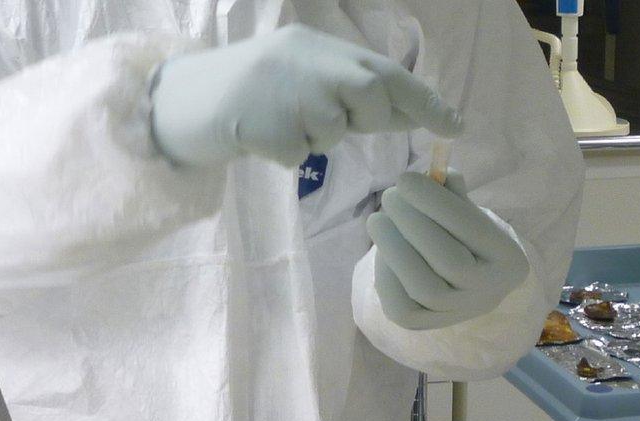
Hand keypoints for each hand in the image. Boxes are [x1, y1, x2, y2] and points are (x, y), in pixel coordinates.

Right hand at [150, 24, 461, 166]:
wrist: (181, 100)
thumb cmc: (256, 94)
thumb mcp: (309, 79)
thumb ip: (357, 93)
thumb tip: (419, 113)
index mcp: (320, 47)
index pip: (387, 71)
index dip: (426, 100)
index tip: (458, 126)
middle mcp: (305, 59)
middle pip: (370, 94)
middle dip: (370, 118)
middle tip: (345, 123)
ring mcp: (281, 90)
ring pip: (333, 130)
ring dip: (318, 137)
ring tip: (282, 121)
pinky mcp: (259, 123)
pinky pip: (298, 154)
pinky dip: (287, 154)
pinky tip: (260, 135)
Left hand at [367, 170, 529, 329]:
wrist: (470, 282)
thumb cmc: (467, 237)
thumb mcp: (470, 212)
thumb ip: (453, 194)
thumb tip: (431, 174)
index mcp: (507, 259)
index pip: (471, 229)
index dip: (435, 203)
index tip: (406, 179)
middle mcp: (488, 292)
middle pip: (449, 261)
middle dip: (412, 224)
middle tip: (390, 196)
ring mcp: (457, 313)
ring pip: (423, 288)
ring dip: (394, 249)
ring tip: (378, 221)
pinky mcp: (426, 325)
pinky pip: (401, 307)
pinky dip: (386, 276)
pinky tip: (383, 252)